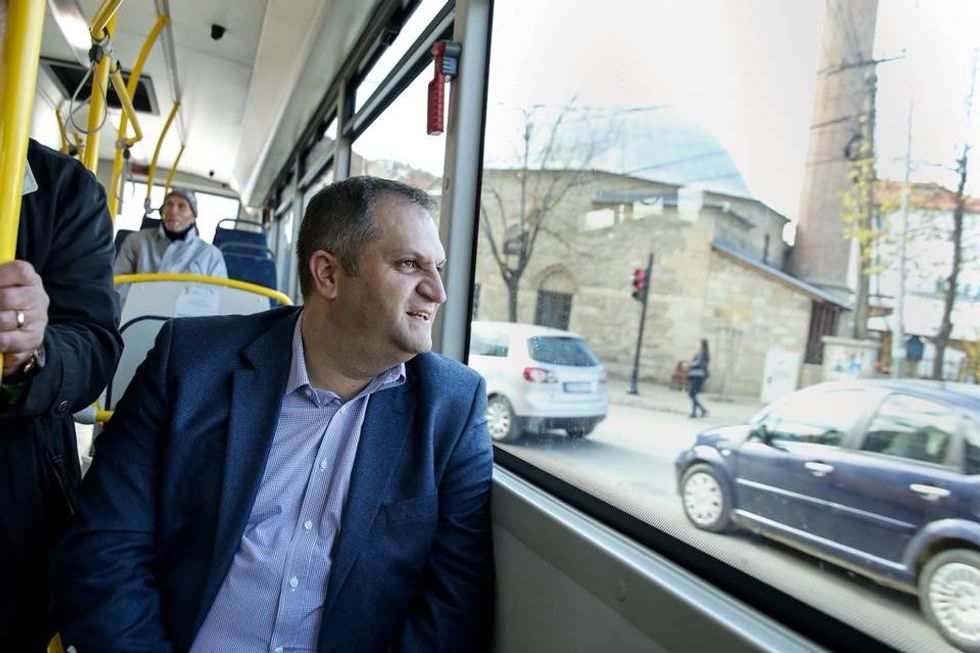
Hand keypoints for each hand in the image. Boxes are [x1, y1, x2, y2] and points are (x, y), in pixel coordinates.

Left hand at [0, 260, 48, 375]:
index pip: (19, 271)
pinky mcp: (33, 339)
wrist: (25, 325)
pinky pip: (9, 341)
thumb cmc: (6, 299)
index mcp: (30, 279)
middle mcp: (37, 298)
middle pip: (7, 298)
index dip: (0, 276)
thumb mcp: (3, 284)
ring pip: (5, 321)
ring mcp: (37, 319)